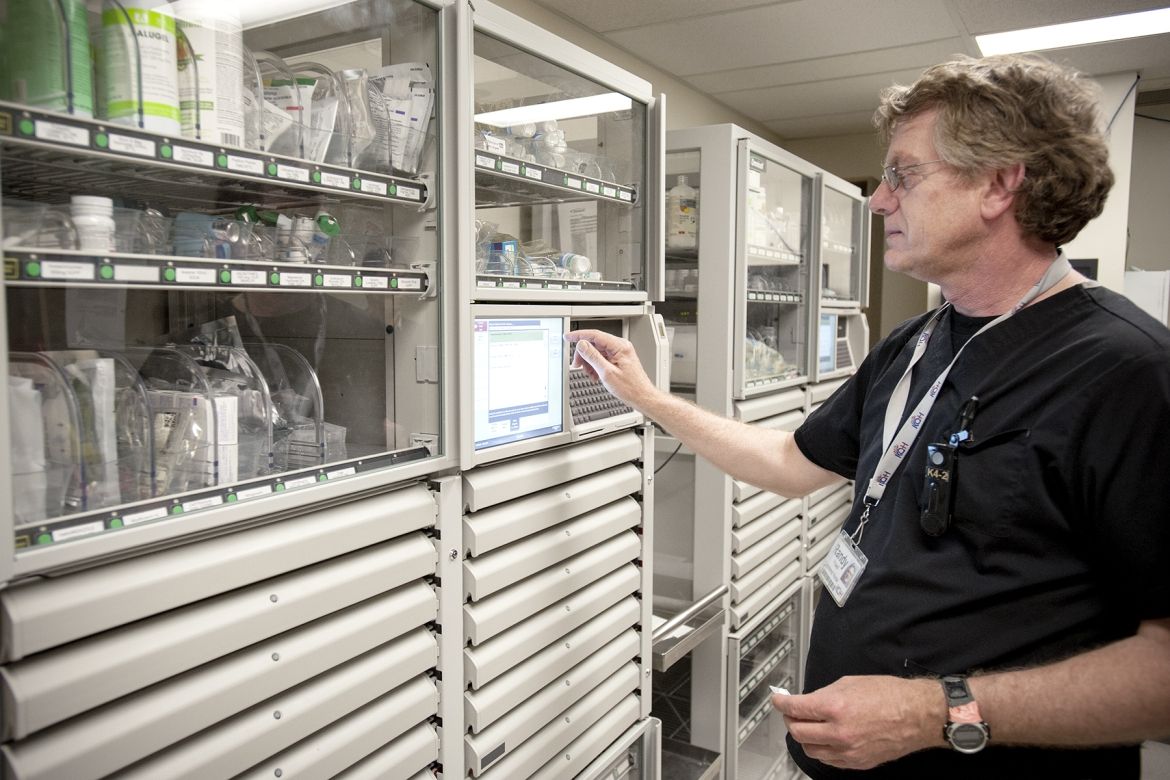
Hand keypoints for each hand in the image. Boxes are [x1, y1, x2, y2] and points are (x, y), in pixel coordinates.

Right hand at [565, 329, 655, 409]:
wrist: (642, 397)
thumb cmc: (630, 388)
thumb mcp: (607, 373)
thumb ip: (593, 357)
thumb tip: (582, 345)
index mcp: (619, 346)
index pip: (595, 335)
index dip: (579, 335)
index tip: (568, 337)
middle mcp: (620, 346)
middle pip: (594, 343)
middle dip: (584, 354)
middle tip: (577, 365)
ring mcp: (619, 353)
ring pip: (596, 351)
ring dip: (589, 362)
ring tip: (590, 374)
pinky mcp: (618, 359)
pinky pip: (602, 358)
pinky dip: (595, 366)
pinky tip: (595, 375)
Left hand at [772, 676, 941, 769]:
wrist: (918, 715)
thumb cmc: (890, 695)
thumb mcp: (850, 683)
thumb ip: (824, 694)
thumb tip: (808, 702)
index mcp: (835, 707)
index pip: (795, 708)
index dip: (781, 703)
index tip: (778, 700)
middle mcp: (839, 732)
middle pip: (798, 732)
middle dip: (790, 720)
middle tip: (792, 712)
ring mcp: (847, 751)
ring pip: (810, 749)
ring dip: (804, 737)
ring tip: (808, 725)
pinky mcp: (857, 763)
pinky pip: (828, 760)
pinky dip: (821, 749)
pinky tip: (824, 739)